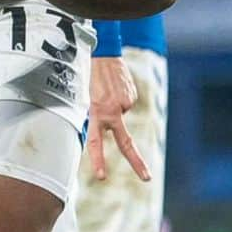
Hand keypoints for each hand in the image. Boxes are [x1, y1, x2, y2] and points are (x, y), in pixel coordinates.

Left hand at [87, 56, 149, 182]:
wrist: (104, 54)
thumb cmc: (90, 77)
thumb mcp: (85, 97)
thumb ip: (92, 116)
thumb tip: (97, 133)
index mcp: (97, 112)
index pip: (96, 142)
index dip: (98, 160)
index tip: (101, 177)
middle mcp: (112, 110)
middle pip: (126, 143)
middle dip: (136, 162)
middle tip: (147, 178)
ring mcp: (124, 104)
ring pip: (121, 115)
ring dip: (115, 106)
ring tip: (107, 89)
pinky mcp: (132, 97)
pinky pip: (126, 104)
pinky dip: (121, 98)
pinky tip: (115, 86)